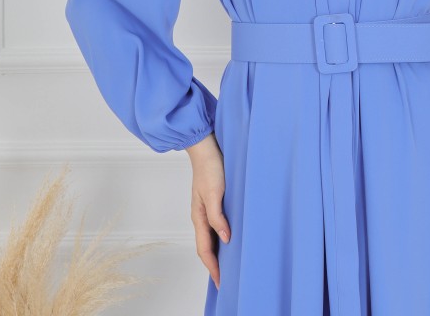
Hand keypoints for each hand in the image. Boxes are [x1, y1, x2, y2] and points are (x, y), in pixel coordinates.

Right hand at [185, 133, 230, 289]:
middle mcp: (201, 215)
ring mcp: (206, 208)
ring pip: (211, 236)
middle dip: (214, 264)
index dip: (212, 267)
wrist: (206, 147)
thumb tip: (225, 239)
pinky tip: (231, 237)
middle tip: (226, 279)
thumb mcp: (214, 192)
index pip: (204, 249)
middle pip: (206, 246)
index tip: (221, 282)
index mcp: (199, 216)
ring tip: (230, 263)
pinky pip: (216, 225)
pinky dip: (222, 237)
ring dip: (218, 252)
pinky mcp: (214, 201)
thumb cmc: (209, 168)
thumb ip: (217, 216)